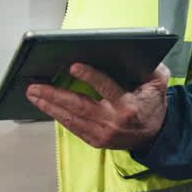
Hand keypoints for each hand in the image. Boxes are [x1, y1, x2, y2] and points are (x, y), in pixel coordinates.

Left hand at [27, 62, 170, 150]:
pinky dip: (57, 116)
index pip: (106, 87)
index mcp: (128, 104)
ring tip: (33, 94)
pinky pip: (72, 127)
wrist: (156, 136)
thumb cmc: (153, 105)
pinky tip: (44, 106)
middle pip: (79, 106)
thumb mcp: (159, 82)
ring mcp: (103, 133)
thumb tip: (135, 50)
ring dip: (49, 106)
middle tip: (35, 86)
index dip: (90, 76)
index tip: (74, 66)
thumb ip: (152, 67)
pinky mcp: (96, 140)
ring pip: (71, 119)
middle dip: (54, 95)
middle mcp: (113, 121)